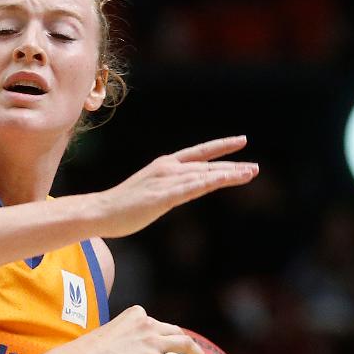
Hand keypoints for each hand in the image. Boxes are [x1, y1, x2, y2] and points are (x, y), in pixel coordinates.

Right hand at [62, 305, 209, 353]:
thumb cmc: (88, 351)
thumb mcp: (107, 334)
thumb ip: (120, 337)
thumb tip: (119, 350)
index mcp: (135, 314)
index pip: (156, 322)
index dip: (162, 332)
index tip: (164, 341)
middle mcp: (147, 324)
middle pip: (175, 331)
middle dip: (185, 341)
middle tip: (190, 352)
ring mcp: (153, 342)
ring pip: (186, 344)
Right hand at [93, 136, 257, 238]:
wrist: (99, 212)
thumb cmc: (122, 206)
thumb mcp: (150, 191)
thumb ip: (168, 188)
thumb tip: (182, 191)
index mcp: (164, 166)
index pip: (198, 153)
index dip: (220, 147)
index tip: (240, 141)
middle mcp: (167, 169)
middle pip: (207, 166)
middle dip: (232, 167)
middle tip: (255, 168)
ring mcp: (165, 182)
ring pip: (204, 175)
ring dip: (229, 174)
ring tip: (251, 173)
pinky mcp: (162, 197)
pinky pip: (192, 188)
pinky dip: (211, 182)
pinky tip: (227, 180)